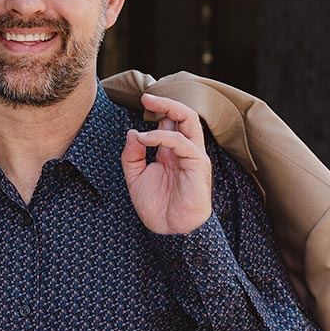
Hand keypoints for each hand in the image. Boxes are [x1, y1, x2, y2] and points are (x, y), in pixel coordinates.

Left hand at [121, 93, 212, 234]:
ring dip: (169, 109)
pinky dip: (162, 136)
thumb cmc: (157, 207)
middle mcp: (184, 150)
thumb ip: (132, 155)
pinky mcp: (197, 164)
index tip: (142, 102)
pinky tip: (145, 139)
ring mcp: (193, 155)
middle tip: (146, 97)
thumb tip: (132, 132)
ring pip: (189, 120)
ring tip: (149, 104)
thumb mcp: (135, 178)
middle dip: (166, 102)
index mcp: (171, 151)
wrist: (170, 232)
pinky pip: (182, 143)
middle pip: (184, 115)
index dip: (158, 110)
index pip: (170, 122)